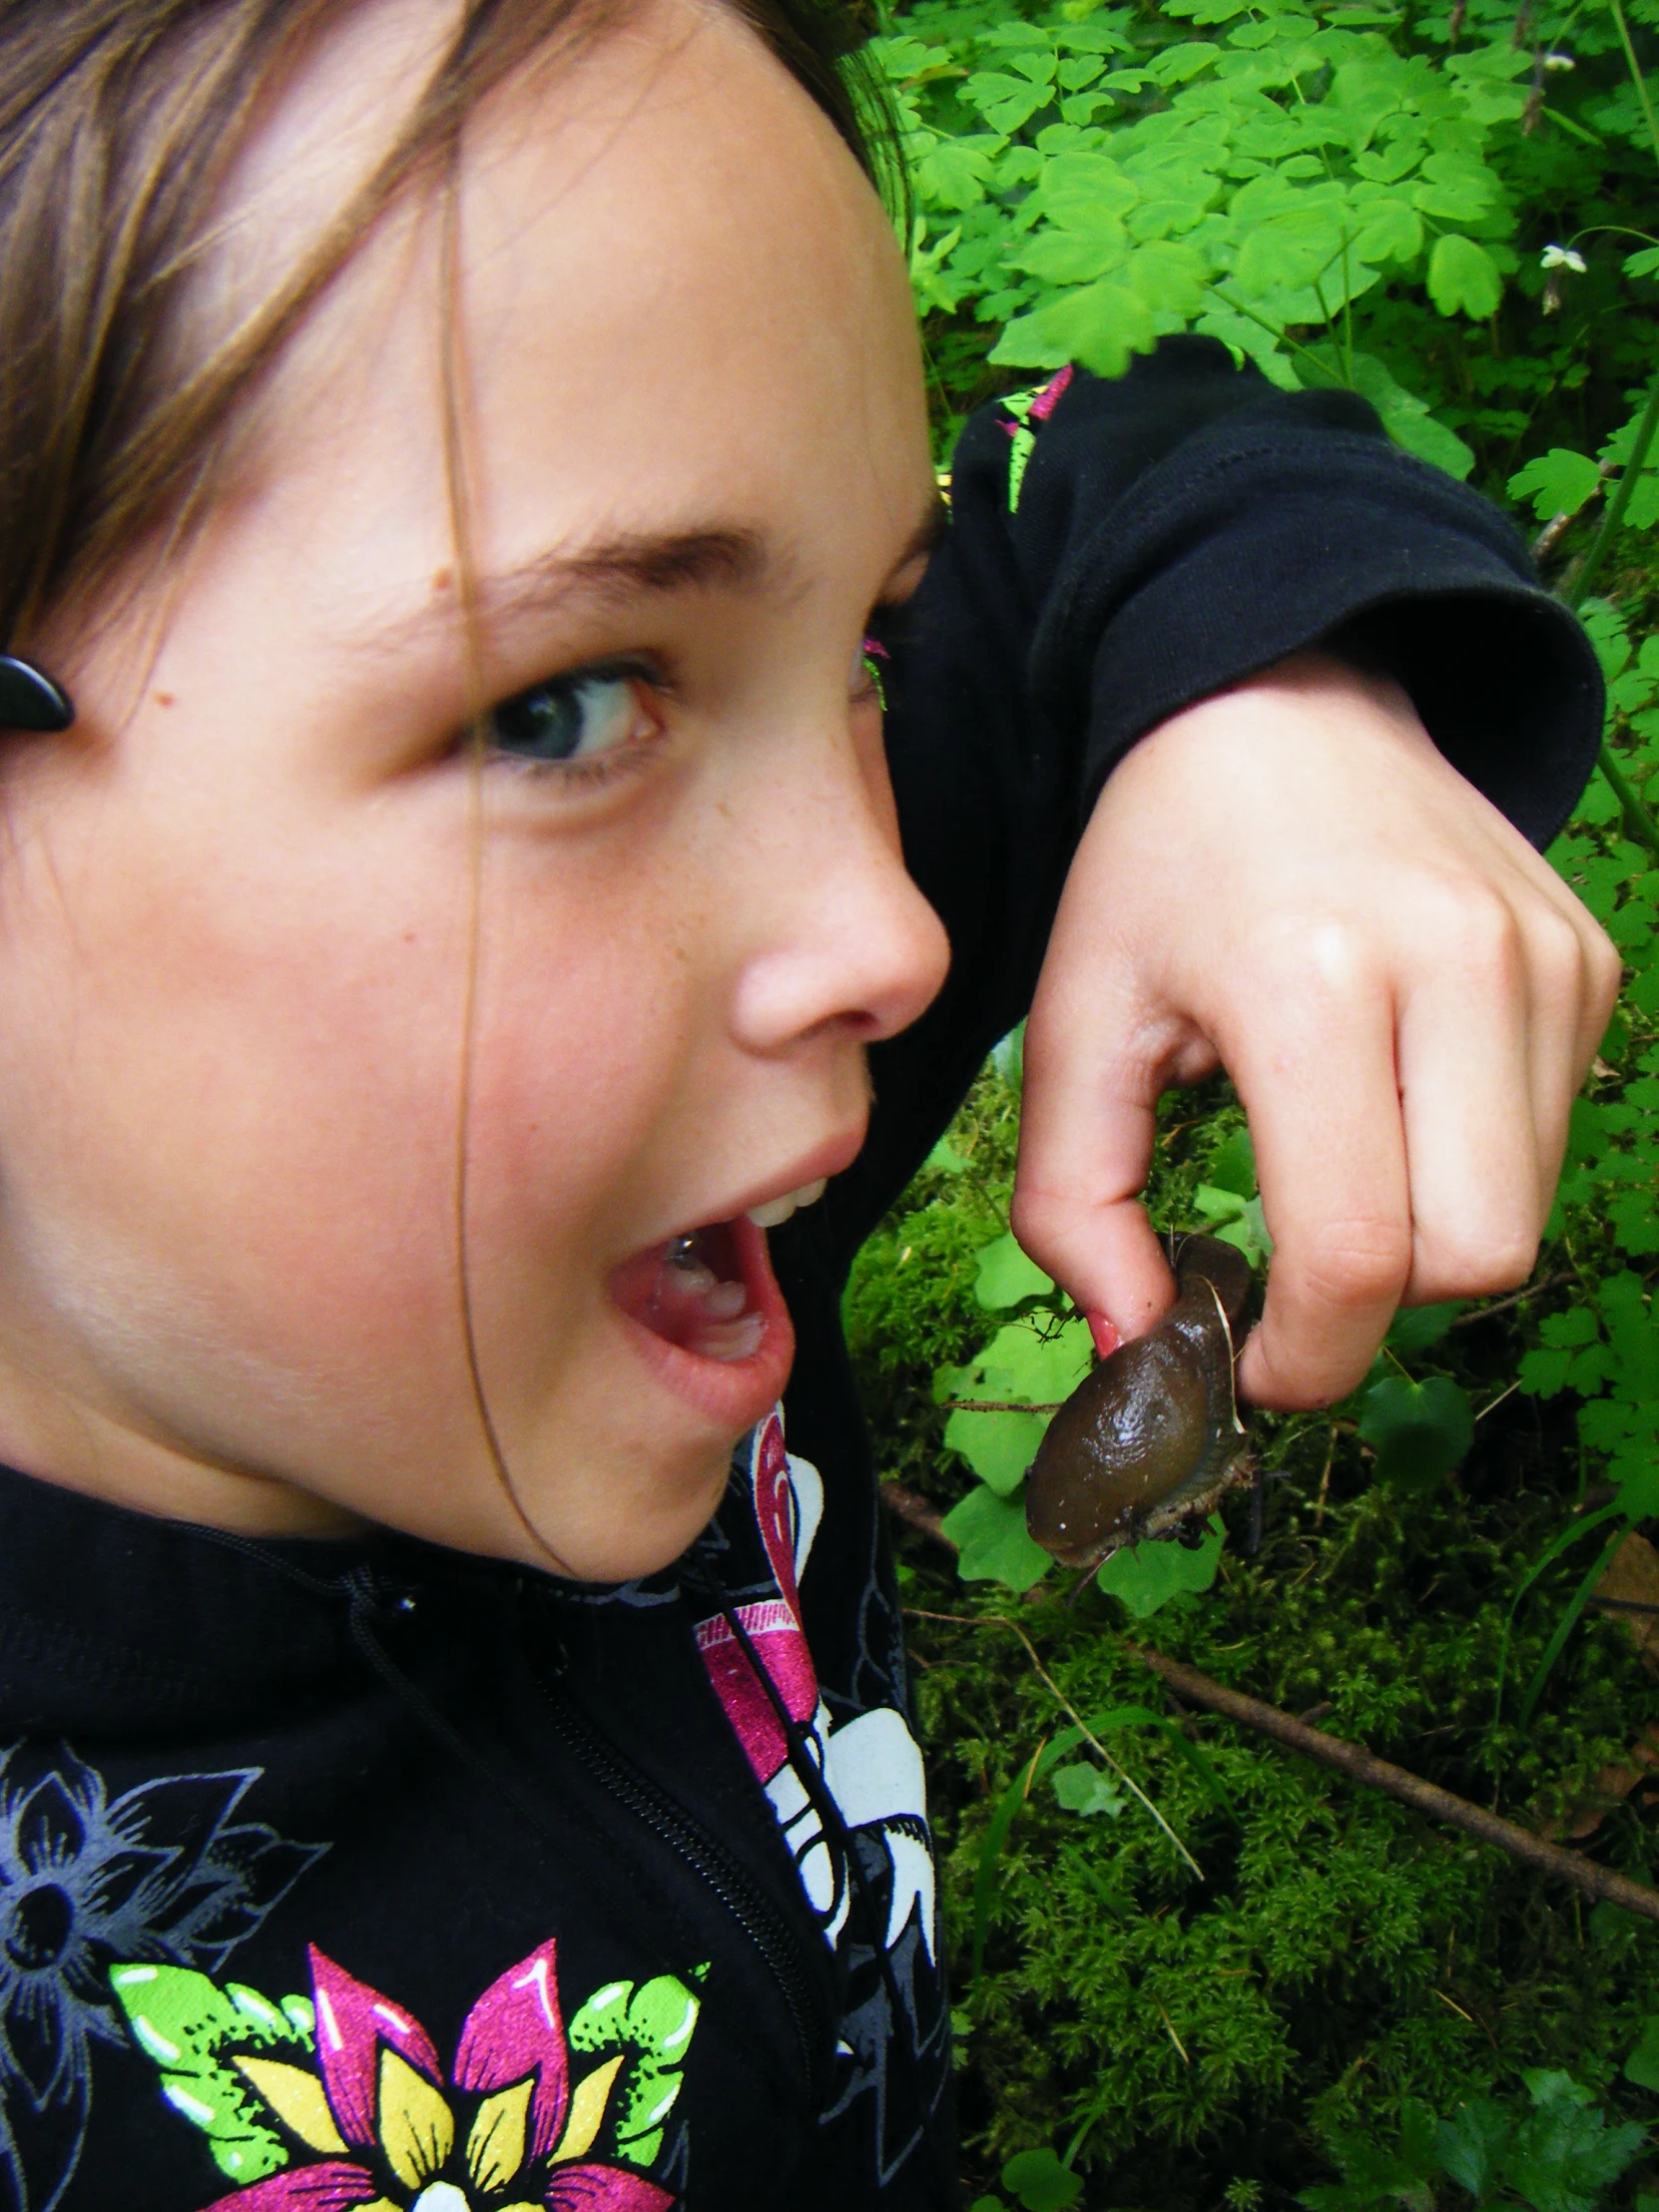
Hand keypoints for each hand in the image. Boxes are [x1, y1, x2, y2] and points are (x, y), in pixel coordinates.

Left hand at [1009, 650, 1620, 1409]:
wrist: (1282, 700)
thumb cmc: (1159, 864)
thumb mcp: (1072, 1021)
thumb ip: (1074, 1201)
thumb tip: (1143, 1345)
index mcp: (1309, 983)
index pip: (1360, 1253)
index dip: (1309, 1355)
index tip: (1252, 1363)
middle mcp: (1458, 967)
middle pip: (1473, 1258)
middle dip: (1377, 1305)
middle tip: (1295, 1271)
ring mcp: (1547, 962)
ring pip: (1522, 1214)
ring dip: (1426, 1237)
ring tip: (1337, 1165)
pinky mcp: (1589, 961)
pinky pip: (1549, 1137)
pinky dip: (1471, 1163)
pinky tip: (1395, 1094)